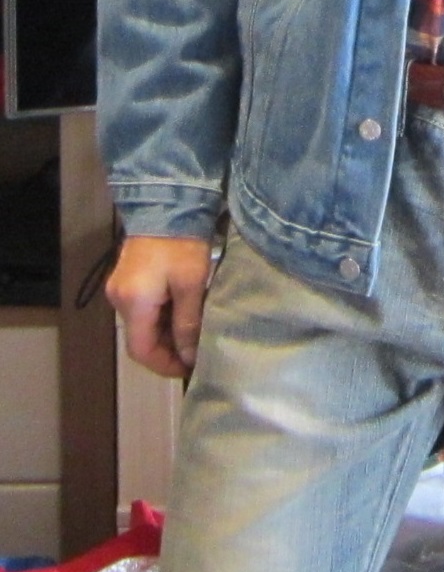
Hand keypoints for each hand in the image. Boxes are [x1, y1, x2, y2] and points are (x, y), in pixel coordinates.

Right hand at [105, 234, 215, 378]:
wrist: (168, 202)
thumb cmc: (182, 243)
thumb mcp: (192, 284)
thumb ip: (188, 323)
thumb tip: (187, 356)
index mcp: (133, 303)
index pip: (141, 351)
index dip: (165, 365)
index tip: (189, 369)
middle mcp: (119, 299)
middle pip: (140, 339)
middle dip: (168, 350)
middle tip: (196, 352)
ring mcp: (120, 288)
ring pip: (142, 325)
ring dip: (166, 333)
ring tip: (194, 334)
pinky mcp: (127, 278)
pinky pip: (142, 309)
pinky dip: (161, 317)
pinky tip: (183, 314)